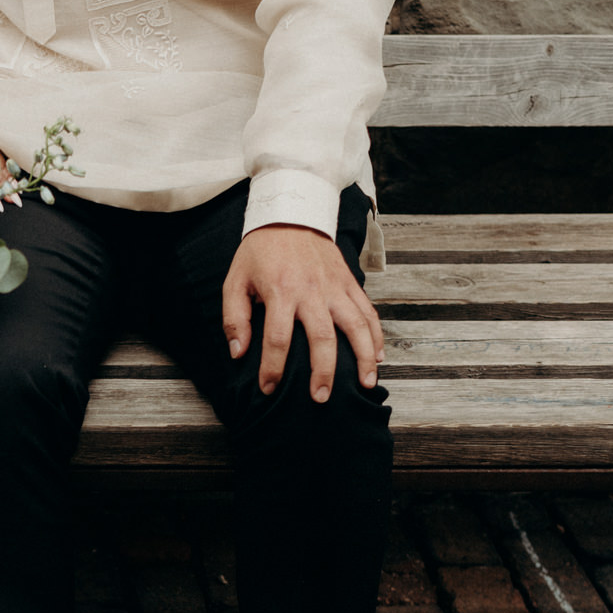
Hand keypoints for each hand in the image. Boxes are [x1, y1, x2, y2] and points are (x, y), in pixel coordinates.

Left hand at [222, 224, 382, 400]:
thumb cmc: (259, 252)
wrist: (291, 214)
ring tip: (366, 384)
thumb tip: (238, 353)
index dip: (273, 368)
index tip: (269, 389)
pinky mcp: (349, 282)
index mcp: (280, 291)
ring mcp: (334, 287)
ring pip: (355, 326)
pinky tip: (377, 357)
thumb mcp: (235, 281)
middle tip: (321, 398)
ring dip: (363, 357)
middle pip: (322, 337)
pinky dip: (376, 335)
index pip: (277, 338)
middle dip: (323, 372)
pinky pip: (367, 311)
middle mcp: (311, 291)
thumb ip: (235, 318)